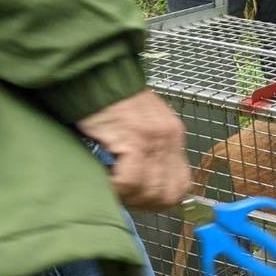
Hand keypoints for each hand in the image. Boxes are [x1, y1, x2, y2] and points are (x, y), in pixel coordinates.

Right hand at [76, 90, 190, 210]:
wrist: (94, 72)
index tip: (138, 201)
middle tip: (121, 198)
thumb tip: (143, 186)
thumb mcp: (139, 125)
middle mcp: (170, 138)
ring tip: (110, 188)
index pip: (182, 185)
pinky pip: (131, 180)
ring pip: (150, 190)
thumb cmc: (108, 100)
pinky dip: (117, 188)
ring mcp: (155, 139)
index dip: (160, 201)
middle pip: (168, 193)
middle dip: (143, 204)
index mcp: (174, 136)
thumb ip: (147, 151)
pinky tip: (104, 180)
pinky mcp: (136, 139)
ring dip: (128, 197)